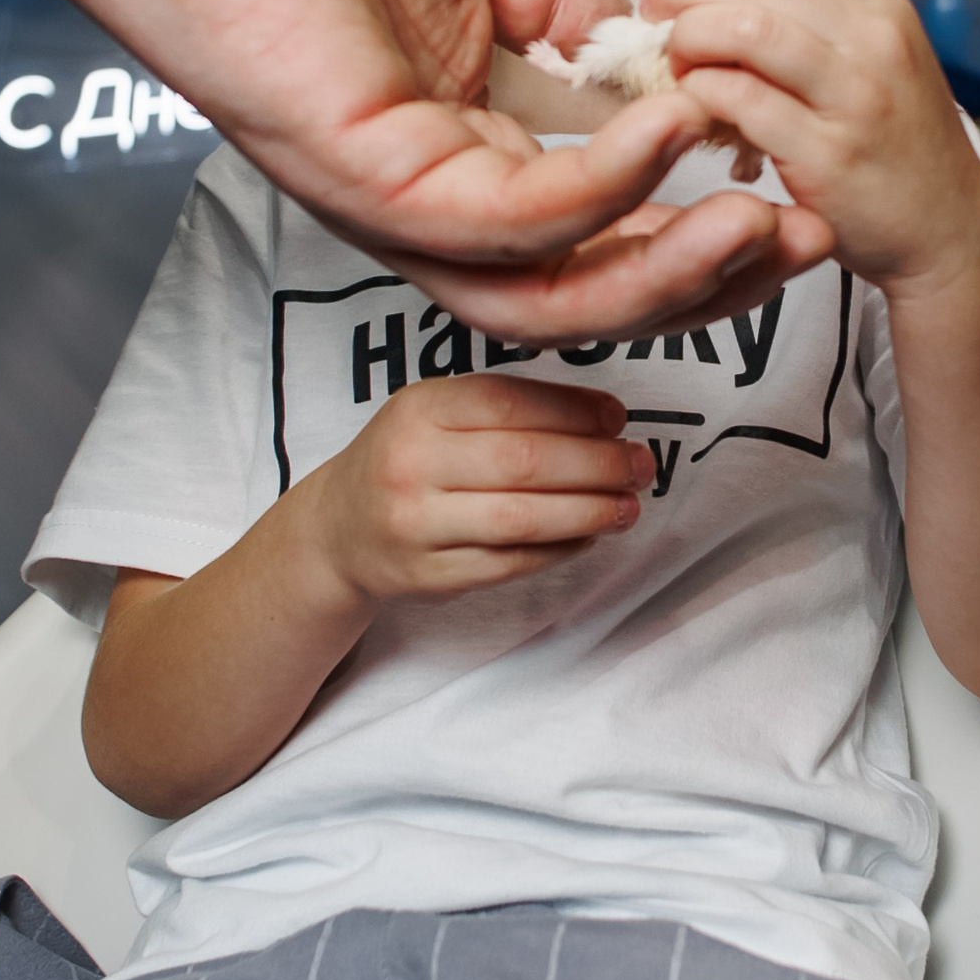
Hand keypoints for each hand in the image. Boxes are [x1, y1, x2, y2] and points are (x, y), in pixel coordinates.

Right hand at [299, 374, 649, 601]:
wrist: (338, 532)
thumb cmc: (407, 458)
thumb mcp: (435, 411)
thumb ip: (507, 405)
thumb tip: (605, 415)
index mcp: (418, 408)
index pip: (510, 402)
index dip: (575, 411)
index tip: (619, 419)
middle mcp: (411, 465)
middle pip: (524, 462)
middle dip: (596, 464)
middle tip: (640, 465)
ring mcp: (417, 526)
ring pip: (522, 520)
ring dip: (589, 512)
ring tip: (628, 506)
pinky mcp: (431, 578)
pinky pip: (511, 564)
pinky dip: (561, 549)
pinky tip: (589, 535)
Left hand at [645, 0, 979, 292]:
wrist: (945, 228)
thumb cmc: (892, 137)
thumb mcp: (874, 55)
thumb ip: (815, 11)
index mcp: (881, 5)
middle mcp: (874, 41)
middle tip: (654, 3)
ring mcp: (854, 97)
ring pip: (746, 30)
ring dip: (689, 33)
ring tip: (674, 53)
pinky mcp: (826, 156)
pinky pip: (741, 101)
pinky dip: (699, 91)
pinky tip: (691, 99)